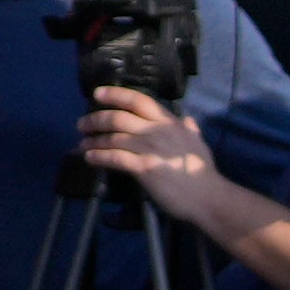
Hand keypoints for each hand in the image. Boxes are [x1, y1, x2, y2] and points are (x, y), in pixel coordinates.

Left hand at [77, 84, 193, 191]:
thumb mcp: (198, 143)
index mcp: (170, 123)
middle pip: (120, 118)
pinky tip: (89, 158)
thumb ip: (190, 130)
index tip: (98, 94)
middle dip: (97, 119)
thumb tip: (188, 121)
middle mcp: (158, 131)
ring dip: (94, 140)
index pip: (140, 101)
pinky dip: (99, 156)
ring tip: (82, 144)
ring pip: (114, 138)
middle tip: (82, 124)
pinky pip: (115, 158)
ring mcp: (150, 148)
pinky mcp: (144, 167)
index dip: (116, 95)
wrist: (207, 196)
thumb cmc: (202, 172)